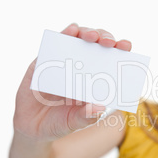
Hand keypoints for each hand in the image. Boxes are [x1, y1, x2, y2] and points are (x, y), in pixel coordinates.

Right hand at [13, 23, 131, 141]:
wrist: (31, 127)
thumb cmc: (59, 123)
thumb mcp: (74, 122)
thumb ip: (86, 116)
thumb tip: (100, 108)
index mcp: (95, 79)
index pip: (112, 59)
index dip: (120, 50)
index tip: (126, 46)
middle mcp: (82, 66)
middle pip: (98, 44)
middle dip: (106, 38)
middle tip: (109, 42)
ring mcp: (63, 61)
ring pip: (79, 38)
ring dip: (87, 33)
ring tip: (92, 36)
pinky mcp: (45, 60)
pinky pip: (56, 43)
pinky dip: (65, 34)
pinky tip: (72, 30)